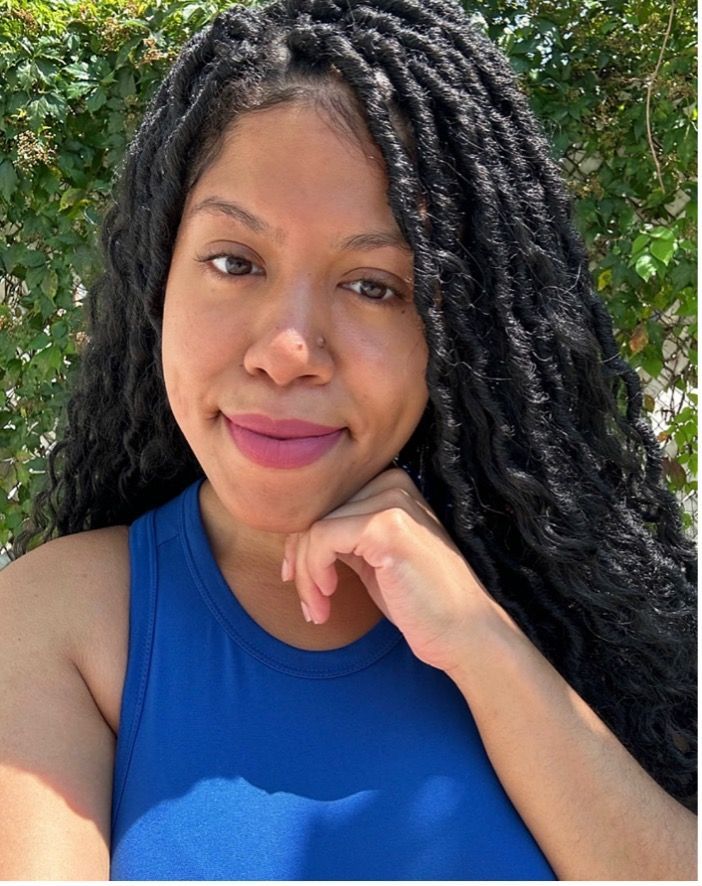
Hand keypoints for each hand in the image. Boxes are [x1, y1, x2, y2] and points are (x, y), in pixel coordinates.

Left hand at [281, 467, 496, 672]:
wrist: (465, 632)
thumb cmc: (419, 602)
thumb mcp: (373, 559)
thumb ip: (343, 537)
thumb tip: (291, 536)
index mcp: (391, 485)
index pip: (325, 503)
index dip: (302, 542)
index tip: (298, 579)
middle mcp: (393, 482)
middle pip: (315, 512)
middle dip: (300, 561)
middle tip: (308, 603)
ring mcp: (392, 501)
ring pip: (314, 528)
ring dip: (305, 576)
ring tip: (317, 610)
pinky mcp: (387, 527)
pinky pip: (322, 540)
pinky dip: (313, 573)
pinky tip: (327, 599)